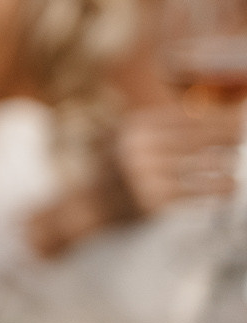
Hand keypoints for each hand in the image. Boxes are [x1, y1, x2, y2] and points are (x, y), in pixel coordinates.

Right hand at [25, 104, 239, 258]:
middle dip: (229, 135)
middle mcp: (140, 148)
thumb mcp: (132, 140)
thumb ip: (164, 129)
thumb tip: (214, 119)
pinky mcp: (155, 201)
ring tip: (231, 166)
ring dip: (226, 163)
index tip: (240, 116)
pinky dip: (220, 188)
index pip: (187, 117)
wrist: (90, 206)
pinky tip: (228, 187)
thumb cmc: (119, 170)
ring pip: (205, 164)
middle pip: (199, 137)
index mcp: (135, 128)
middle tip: (244, 135)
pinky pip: (200, 191)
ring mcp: (147, 175)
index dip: (217, 117)